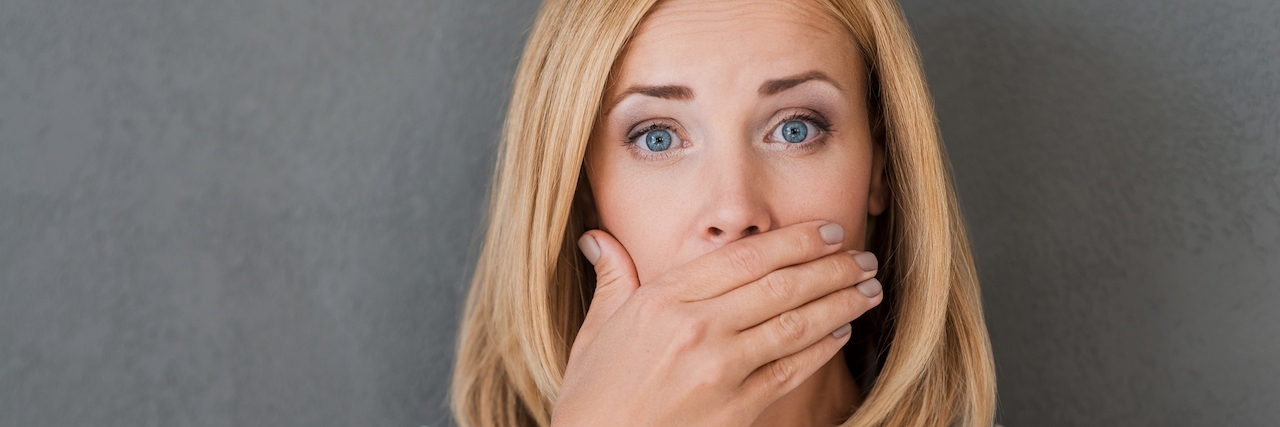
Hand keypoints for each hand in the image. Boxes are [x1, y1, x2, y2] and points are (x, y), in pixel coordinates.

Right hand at [552, 221, 882, 426]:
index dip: (793, 240)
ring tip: (869, 289)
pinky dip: (822, 349)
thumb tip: (597, 239)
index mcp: (664, 300)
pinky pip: (791, 371)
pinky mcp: (737, 410)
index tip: (826, 231)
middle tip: (863, 256)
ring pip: (795, 325)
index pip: (744, 257)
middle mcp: (696, 329)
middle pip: (780, 285)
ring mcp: (720, 371)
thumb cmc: (592, 396)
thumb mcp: (596, 329)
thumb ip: (612, 278)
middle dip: (831, 267)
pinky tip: (842, 332)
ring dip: (840, 303)